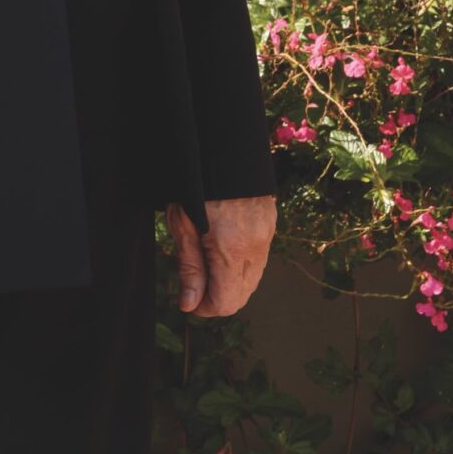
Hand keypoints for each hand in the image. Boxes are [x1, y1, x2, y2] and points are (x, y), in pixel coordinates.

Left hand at [166, 194, 274, 316]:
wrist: (224, 146)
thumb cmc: (196, 183)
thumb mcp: (182, 224)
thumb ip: (189, 267)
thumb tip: (190, 305)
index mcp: (231, 249)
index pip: (226, 303)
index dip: (204, 307)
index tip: (189, 298)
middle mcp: (255, 247)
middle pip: (241, 296)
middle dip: (217, 297)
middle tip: (194, 282)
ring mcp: (267, 236)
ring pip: (252, 279)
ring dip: (231, 281)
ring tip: (207, 261)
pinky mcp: (270, 224)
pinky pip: (259, 259)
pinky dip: (242, 263)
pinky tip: (222, 246)